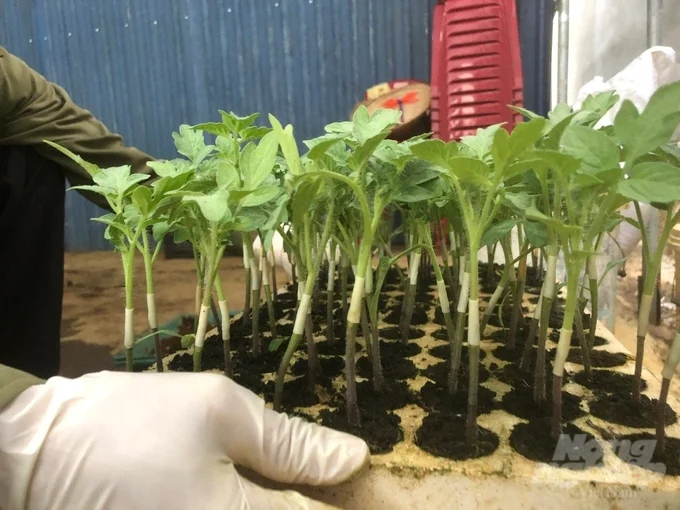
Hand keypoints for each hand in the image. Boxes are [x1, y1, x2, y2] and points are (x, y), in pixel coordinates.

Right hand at [0, 371, 368, 508]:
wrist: (37, 454)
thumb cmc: (132, 422)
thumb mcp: (218, 411)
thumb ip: (291, 442)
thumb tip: (353, 458)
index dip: (361, 502)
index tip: (393, 488)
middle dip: (324, 499)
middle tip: (338, 473)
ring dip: (292, 499)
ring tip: (298, 473)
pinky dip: (261, 501)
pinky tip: (264, 482)